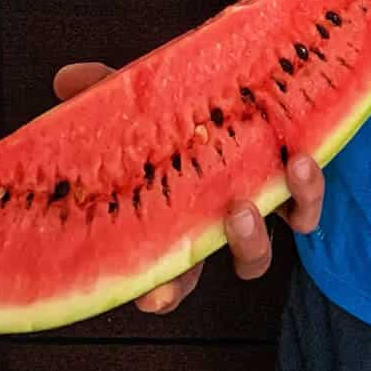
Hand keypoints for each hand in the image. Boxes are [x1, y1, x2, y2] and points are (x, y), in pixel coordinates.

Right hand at [51, 58, 324, 314]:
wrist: (261, 74)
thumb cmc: (195, 102)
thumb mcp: (151, 95)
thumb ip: (110, 90)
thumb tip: (66, 79)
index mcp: (176, 215)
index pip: (163, 271)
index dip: (158, 291)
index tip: (152, 296)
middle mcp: (214, 222)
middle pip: (200, 273)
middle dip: (203, 273)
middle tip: (204, 241)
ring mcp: (257, 211)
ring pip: (254, 255)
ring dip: (250, 237)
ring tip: (243, 203)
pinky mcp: (296, 189)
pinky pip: (305, 211)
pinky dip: (305, 194)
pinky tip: (297, 160)